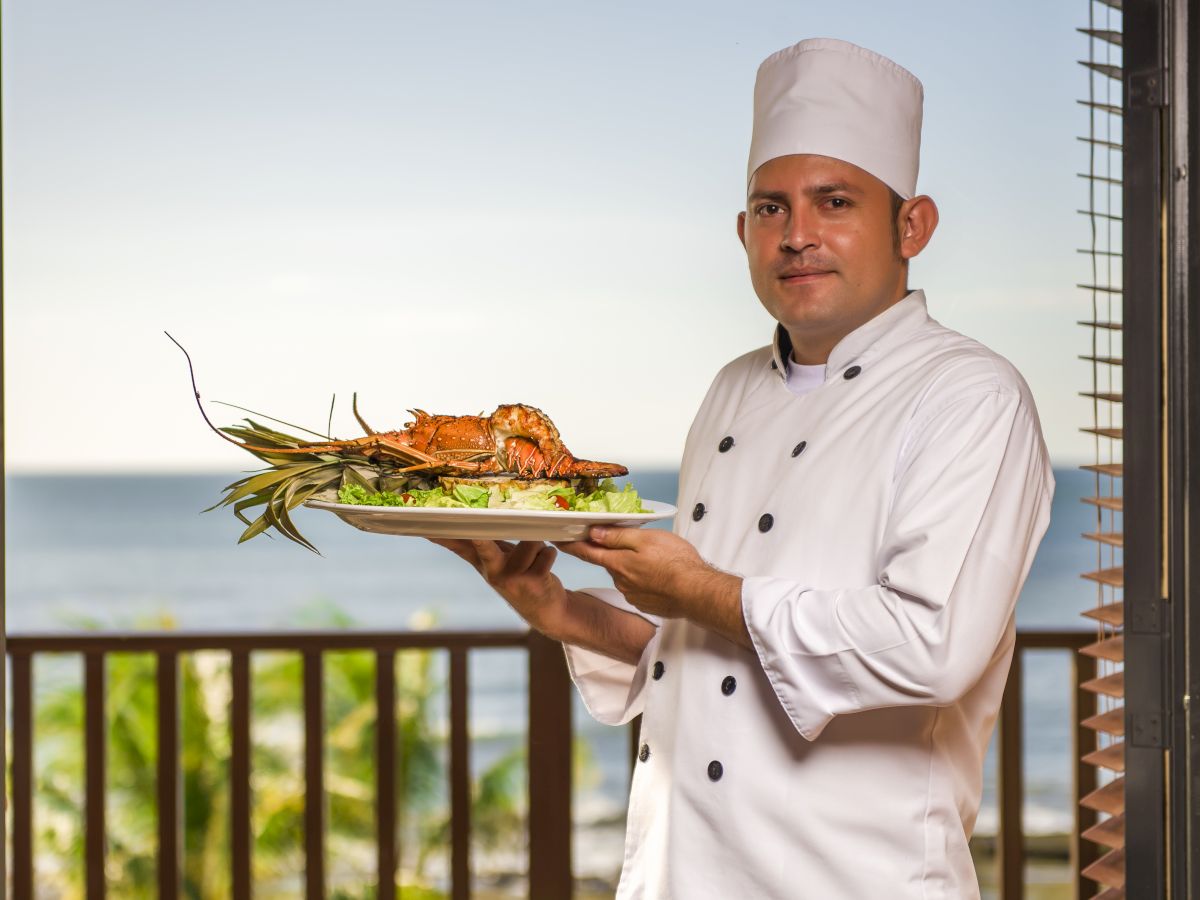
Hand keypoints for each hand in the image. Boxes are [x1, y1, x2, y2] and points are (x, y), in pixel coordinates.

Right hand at [428, 539, 566, 632]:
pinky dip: (549, 556)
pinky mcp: (533, 581)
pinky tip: (544, 572)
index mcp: (481, 562)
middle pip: (483, 545)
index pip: (457, 545)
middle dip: (478, 535)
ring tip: (533, 562)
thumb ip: (475, 542)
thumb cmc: (516, 574)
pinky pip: (546, 551)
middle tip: (469, 524)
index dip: (441, 535)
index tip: (426, 526)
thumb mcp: (493, 560)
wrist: (545, 610)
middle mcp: (492, 571)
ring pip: (531, 540)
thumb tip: (450, 526)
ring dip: (538, 546)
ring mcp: (512, 578)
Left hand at [555, 527, 749, 648]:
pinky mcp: (646, 603)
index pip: (586, 552)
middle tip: (629, 542)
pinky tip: (659, 574)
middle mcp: (621, 581)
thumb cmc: (676, 563)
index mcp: (617, 563)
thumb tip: (594, 533)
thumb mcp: (646, 539)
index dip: (571, 544)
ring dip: (631, 566)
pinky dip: (644, 579)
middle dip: (612, 552)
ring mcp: (633, 595)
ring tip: (654, 558)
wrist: (698, 593)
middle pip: (608, 562)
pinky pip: (639, 587)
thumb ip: (618, 536)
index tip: (558, 539)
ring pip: (625, 574)